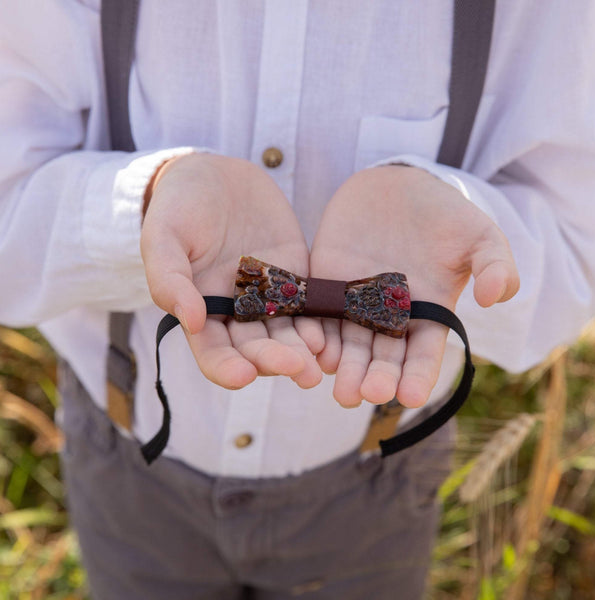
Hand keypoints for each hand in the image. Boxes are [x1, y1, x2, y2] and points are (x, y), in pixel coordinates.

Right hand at [141, 153, 323, 389]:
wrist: (216, 175)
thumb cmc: (180, 205)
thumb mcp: (163, 235)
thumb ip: (168, 278)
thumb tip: (190, 321)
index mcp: (201, 310)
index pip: (213, 352)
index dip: (226, 368)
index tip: (243, 376)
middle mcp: (236, 312)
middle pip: (255, 348)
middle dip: (274, 361)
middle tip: (298, 371)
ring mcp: (269, 297)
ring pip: (286, 333)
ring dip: (302, 353)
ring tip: (318, 365)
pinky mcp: (295, 279)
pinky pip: (309, 305)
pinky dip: (318, 322)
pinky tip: (329, 334)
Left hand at [310, 165, 518, 407]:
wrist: (398, 185)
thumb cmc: (444, 214)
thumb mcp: (479, 235)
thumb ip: (495, 265)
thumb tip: (496, 299)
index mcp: (427, 313)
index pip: (423, 354)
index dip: (418, 376)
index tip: (410, 397)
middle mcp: (390, 317)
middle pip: (382, 356)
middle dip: (376, 378)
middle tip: (368, 395)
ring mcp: (355, 303)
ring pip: (349, 344)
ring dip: (345, 368)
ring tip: (342, 392)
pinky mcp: (328, 285)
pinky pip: (320, 315)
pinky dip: (318, 334)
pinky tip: (315, 353)